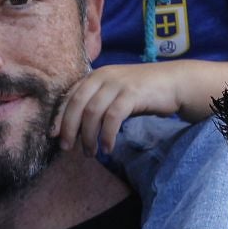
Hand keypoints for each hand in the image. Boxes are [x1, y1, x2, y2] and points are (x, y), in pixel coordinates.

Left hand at [52, 64, 182, 155]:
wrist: (173, 82)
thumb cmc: (142, 92)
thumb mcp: (115, 92)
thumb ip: (97, 102)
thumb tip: (76, 126)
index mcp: (95, 75)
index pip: (70, 96)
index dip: (60, 116)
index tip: (53, 135)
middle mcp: (103, 76)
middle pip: (77, 104)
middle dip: (70, 129)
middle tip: (68, 149)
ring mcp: (118, 83)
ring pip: (93, 112)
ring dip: (88, 136)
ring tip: (90, 153)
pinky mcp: (132, 93)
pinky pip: (112, 118)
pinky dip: (107, 136)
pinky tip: (108, 148)